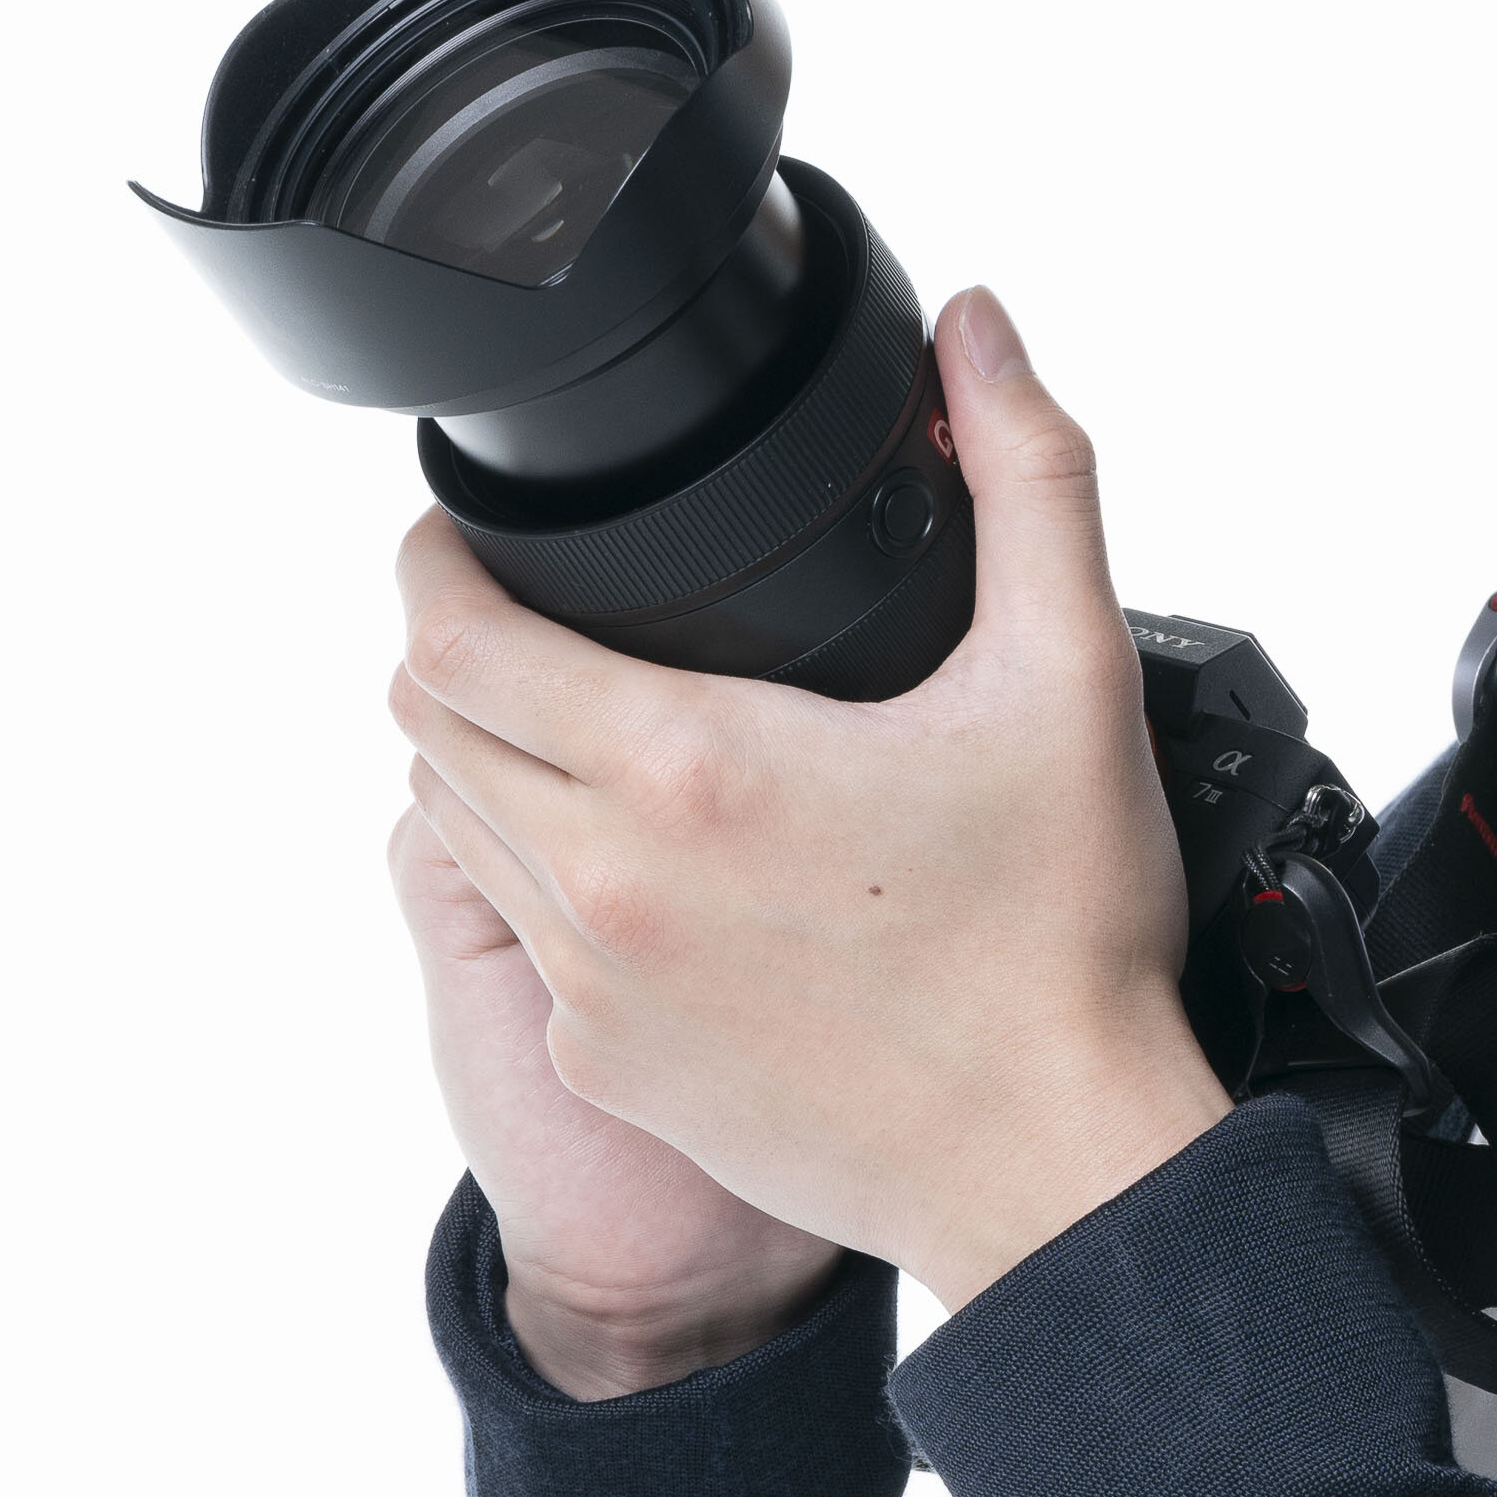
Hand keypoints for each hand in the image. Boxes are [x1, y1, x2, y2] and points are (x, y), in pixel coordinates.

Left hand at [386, 286, 1227, 1314]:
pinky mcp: (609, 1069)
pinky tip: (648, 862)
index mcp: (686, 765)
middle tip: (519, 609)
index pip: (450, 636)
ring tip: (575, 720)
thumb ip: (1026, 474)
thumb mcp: (1071, 673)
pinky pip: (526, 941)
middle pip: (425, 726)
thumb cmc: (1059, 941)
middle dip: (450, 648)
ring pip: (460, 831)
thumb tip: (980, 330)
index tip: (462, 531)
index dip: (433, 562)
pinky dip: (553, 882)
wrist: (1055, 1167)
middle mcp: (607, 879)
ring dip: (490, 762)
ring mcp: (592, 989)